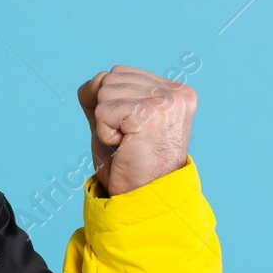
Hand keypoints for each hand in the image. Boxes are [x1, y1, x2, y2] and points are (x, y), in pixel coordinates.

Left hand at [76, 65, 194, 196]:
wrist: (144, 198)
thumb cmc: (128, 164)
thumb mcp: (112, 121)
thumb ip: (101, 95)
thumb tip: (95, 79)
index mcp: (174, 91)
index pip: (119, 73)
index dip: (110, 104)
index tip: (131, 130)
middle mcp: (176, 93)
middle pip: (109, 79)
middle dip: (107, 113)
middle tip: (129, 140)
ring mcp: (167, 102)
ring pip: (104, 93)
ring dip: (106, 125)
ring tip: (128, 144)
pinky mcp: (151, 114)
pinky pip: (103, 112)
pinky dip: (105, 134)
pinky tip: (126, 147)